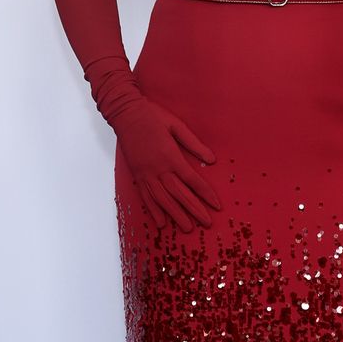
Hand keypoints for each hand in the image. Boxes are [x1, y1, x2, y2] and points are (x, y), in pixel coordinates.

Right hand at [113, 96, 221, 232]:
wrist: (126, 114)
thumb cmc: (152, 116)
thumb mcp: (176, 125)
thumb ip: (193, 144)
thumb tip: (211, 160)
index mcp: (171, 156)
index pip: (192, 181)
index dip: (205, 194)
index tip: (216, 205)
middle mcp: (159, 169)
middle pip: (180, 194)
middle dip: (195, 210)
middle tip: (207, 223)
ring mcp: (146, 174)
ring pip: (163, 200)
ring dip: (176, 215)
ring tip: (187, 228)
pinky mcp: (137, 175)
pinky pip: (146, 197)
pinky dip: (154, 211)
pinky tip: (161, 222)